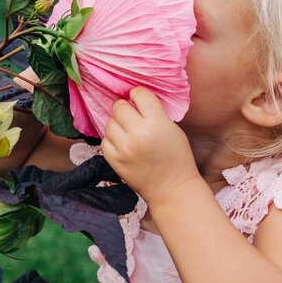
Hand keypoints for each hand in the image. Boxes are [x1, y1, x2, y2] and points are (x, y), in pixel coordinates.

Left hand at [100, 87, 198, 205]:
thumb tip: (134, 99)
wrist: (172, 188)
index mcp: (157, 123)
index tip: (138, 98)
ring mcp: (124, 148)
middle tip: (131, 114)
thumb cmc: (176, 157)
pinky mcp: (115, 161)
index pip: (139, 94)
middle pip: (120, 107)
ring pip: (109, 123)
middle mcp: (138, 134)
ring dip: (117, 124)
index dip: (138, 94)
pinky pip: (104, 140)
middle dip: (125, 107)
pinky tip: (123, 143)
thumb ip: (155, 113)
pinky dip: (112, 140)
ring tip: (127, 131)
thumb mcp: (172, 129)